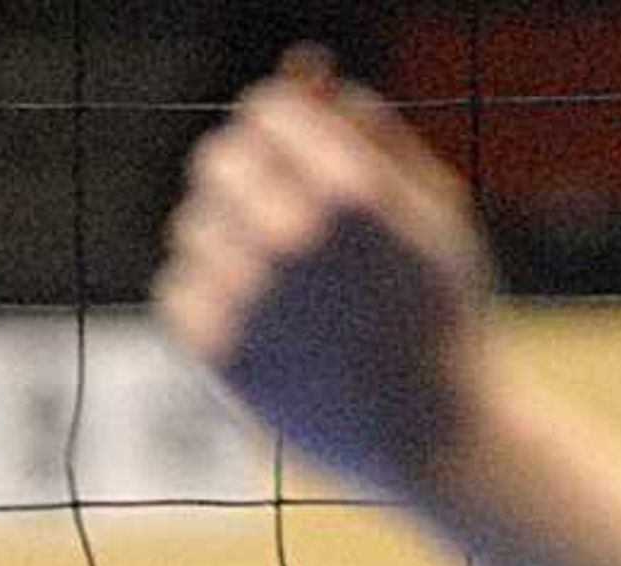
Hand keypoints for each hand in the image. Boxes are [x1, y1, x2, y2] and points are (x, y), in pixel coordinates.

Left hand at [155, 52, 499, 491]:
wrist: (435, 437)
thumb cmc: (443, 317)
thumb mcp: (434, 211)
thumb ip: (371, 134)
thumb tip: (307, 73)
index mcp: (348, 189)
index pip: (265, 110)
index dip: (279, 126)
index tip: (295, 155)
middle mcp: (290, 235)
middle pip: (217, 161)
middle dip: (242, 174)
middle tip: (277, 211)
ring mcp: (248, 296)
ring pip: (191, 226)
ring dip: (224, 240)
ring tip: (279, 281)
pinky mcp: (218, 352)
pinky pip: (176, 289)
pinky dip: (205, 296)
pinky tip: (253, 317)